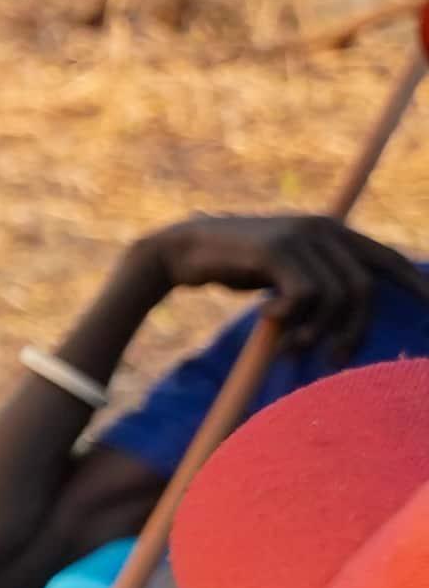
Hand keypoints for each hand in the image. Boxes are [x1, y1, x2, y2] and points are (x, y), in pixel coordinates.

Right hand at [137, 212, 405, 353]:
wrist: (181, 250)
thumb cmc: (233, 266)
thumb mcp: (283, 272)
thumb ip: (315, 281)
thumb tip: (346, 313)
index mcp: (330, 230)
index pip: (385, 258)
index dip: (412, 283)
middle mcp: (323, 227)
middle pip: (363, 288)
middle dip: (354, 331)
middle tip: (336, 359)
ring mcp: (301, 236)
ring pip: (335, 297)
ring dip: (316, 331)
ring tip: (292, 345)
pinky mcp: (278, 250)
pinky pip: (305, 295)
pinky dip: (289, 317)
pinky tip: (266, 317)